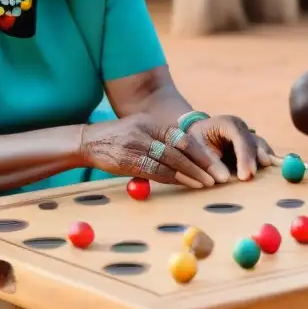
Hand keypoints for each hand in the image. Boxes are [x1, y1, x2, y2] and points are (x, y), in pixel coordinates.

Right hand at [80, 113, 230, 187]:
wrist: (88, 141)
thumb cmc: (119, 138)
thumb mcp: (142, 129)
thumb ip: (162, 138)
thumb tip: (189, 153)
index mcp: (153, 123)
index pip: (183, 138)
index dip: (202, 152)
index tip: (217, 164)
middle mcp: (146, 132)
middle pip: (180, 149)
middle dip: (203, 164)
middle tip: (219, 177)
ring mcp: (136, 146)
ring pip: (169, 162)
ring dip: (190, 174)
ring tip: (207, 184)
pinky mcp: (127, 161)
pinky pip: (154, 172)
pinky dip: (172, 179)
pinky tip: (185, 184)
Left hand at [186, 114, 272, 180]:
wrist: (198, 134)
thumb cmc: (196, 140)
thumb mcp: (196, 148)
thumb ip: (209, 161)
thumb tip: (225, 178)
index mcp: (227, 123)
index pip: (239, 138)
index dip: (244, 157)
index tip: (245, 176)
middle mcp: (241, 127)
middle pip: (253, 143)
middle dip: (253, 161)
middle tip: (251, 178)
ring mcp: (249, 135)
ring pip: (261, 147)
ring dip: (263, 161)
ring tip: (265, 176)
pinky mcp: (253, 145)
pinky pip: (262, 153)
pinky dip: (263, 163)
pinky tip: (268, 173)